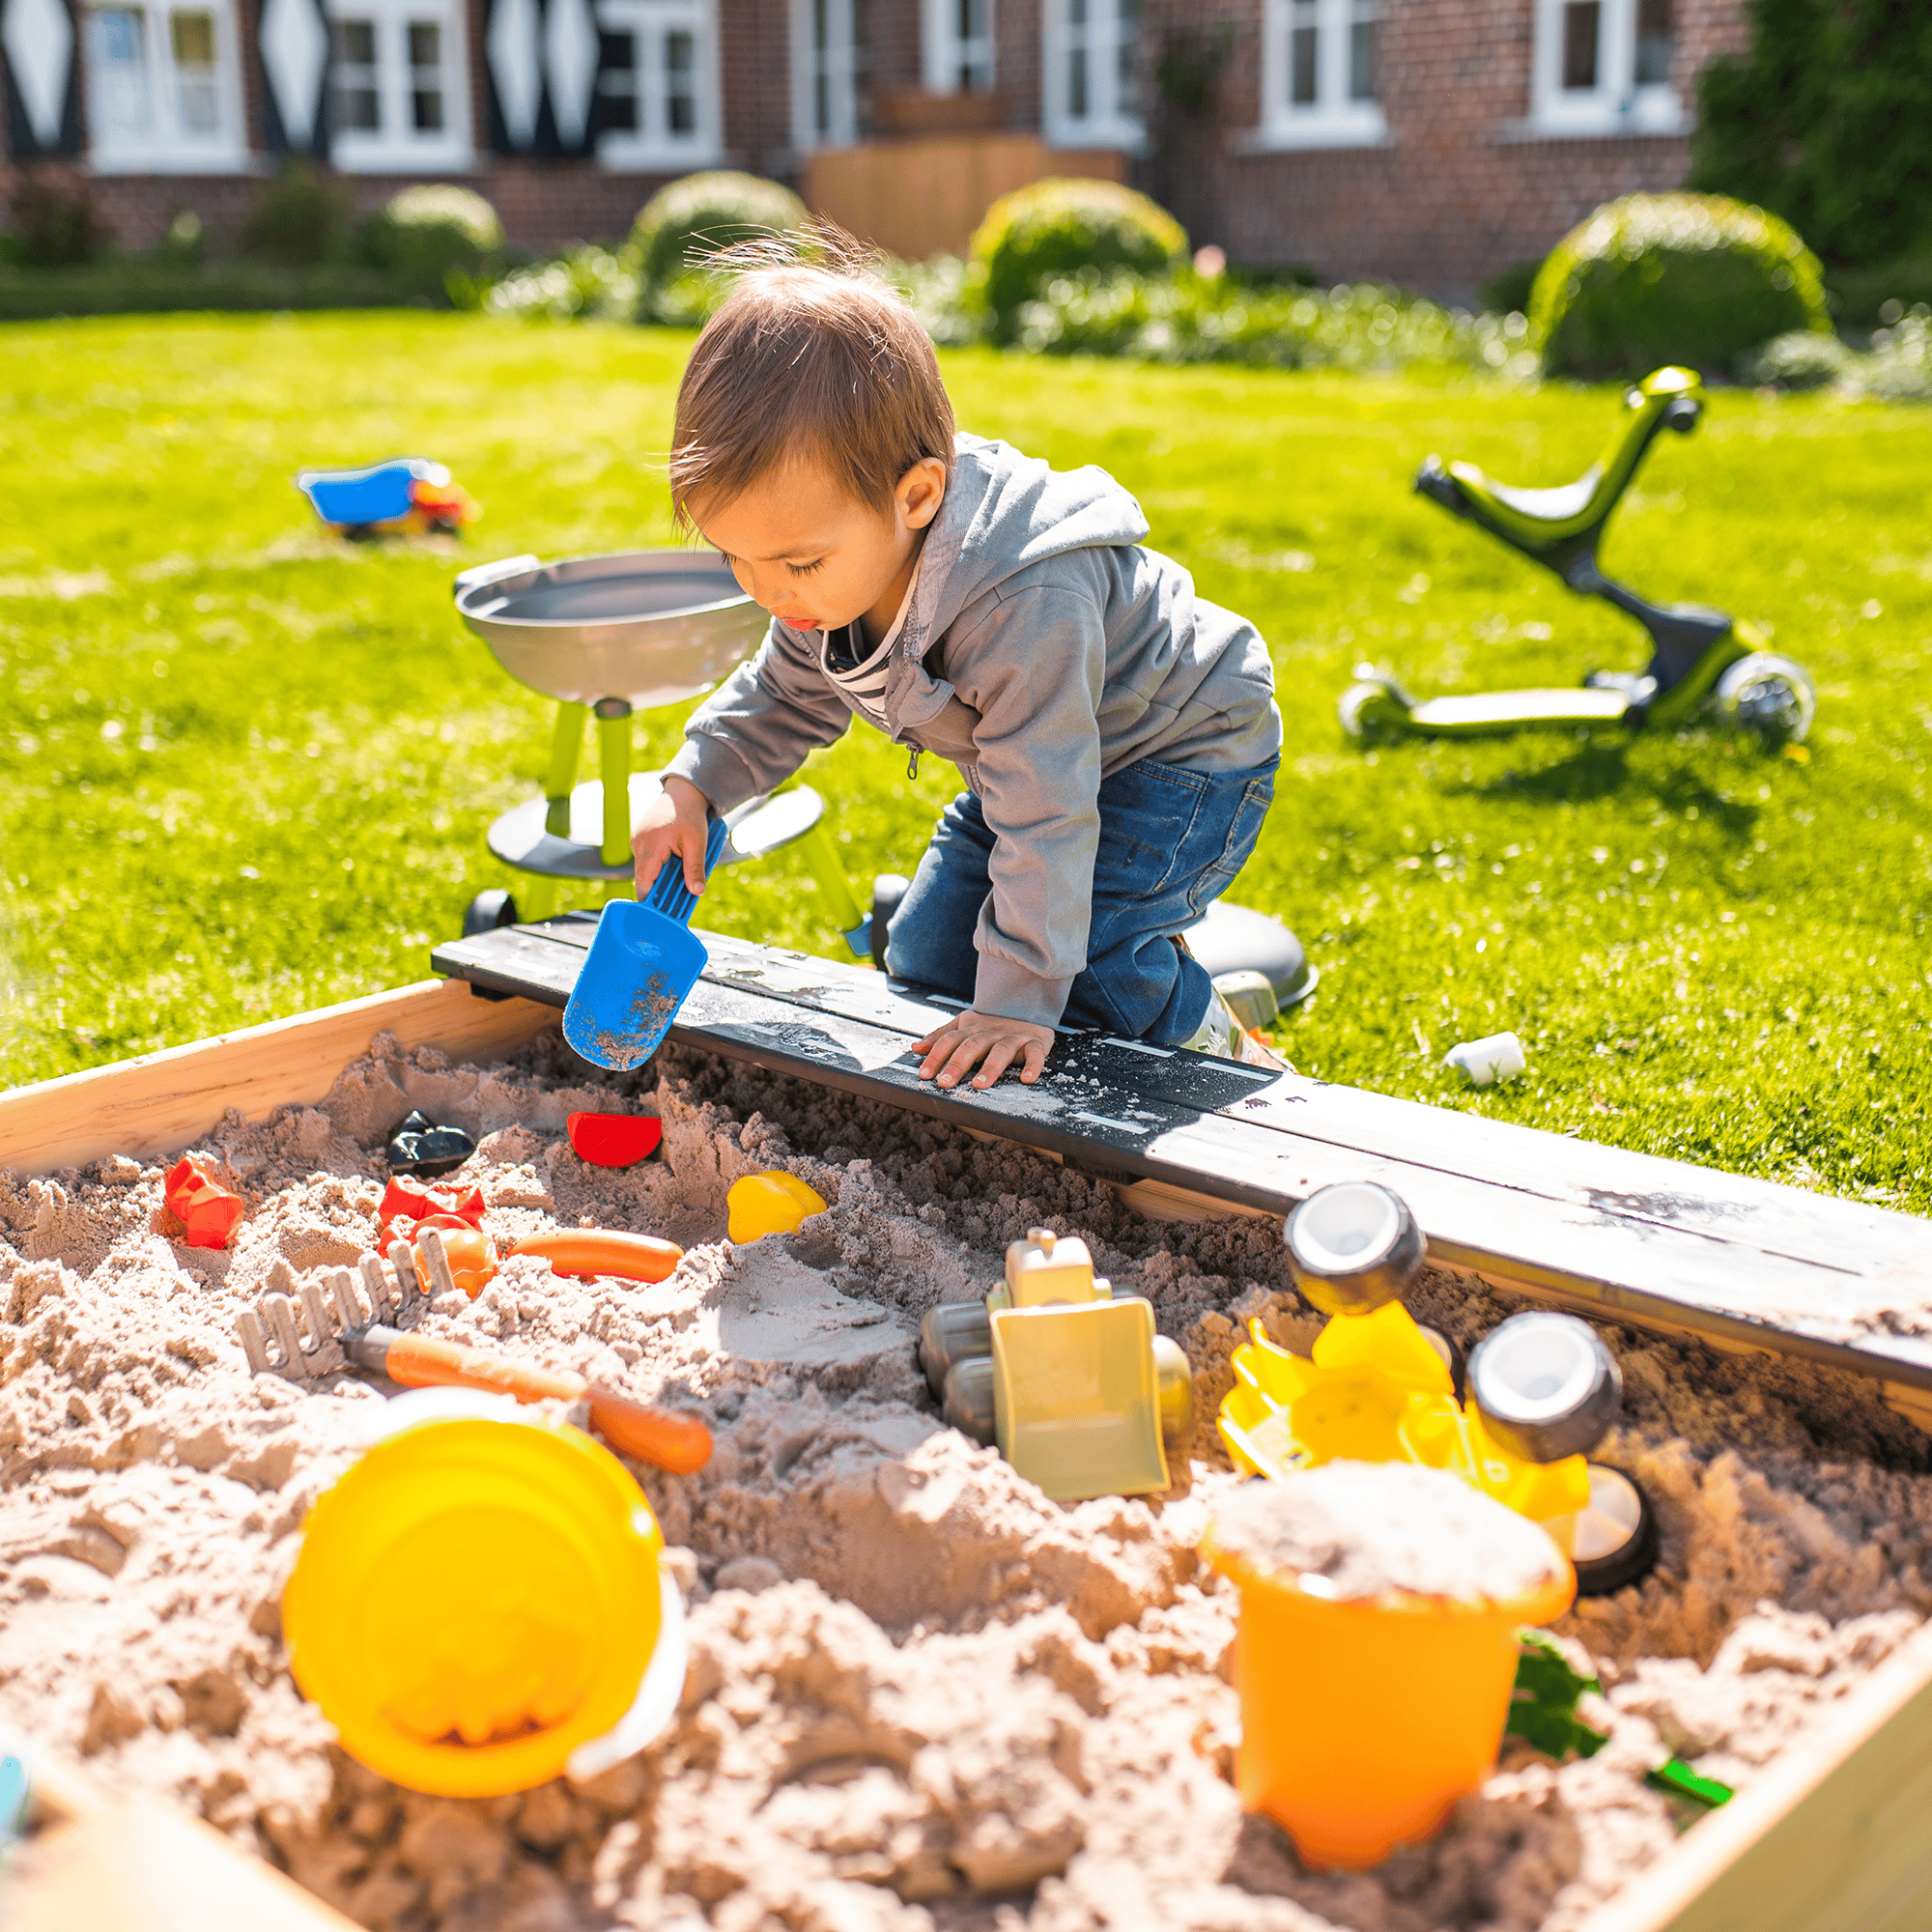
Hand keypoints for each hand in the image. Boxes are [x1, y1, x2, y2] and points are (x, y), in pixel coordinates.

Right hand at [631, 774, 711, 899]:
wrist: (683, 793)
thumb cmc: (690, 815)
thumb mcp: (697, 843)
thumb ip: (695, 868)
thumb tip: (696, 891)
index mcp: (651, 846)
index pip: (643, 881)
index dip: (648, 900)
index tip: (656, 915)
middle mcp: (639, 845)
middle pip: (644, 878)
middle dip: (658, 891)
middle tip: (672, 906)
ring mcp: (638, 842)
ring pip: (646, 870)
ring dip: (660, 878)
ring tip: (677, 883)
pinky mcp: (641, 840)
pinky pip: (648, 860)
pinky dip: (659, 867)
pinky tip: (673, 867)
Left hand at [913, 1010, 1054, 1089]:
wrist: (1028, 1007)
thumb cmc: (993, 1026)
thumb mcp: (964, 1026)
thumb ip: (941, 1036)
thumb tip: (916, 1047)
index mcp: (972, 1029)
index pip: (950, 1041)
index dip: (936, 1056)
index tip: (924, 1075)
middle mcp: (991, 1032)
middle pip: (972, 1046)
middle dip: (957, 1064)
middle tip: (945, 1082)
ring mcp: (1013, 1036)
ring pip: (1001, 1050)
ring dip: (990, 1067)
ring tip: (980, 1085)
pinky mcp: (1035, 1042)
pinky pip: (1035, 1053)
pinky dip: (1033, 1065)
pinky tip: (1027, 1078)